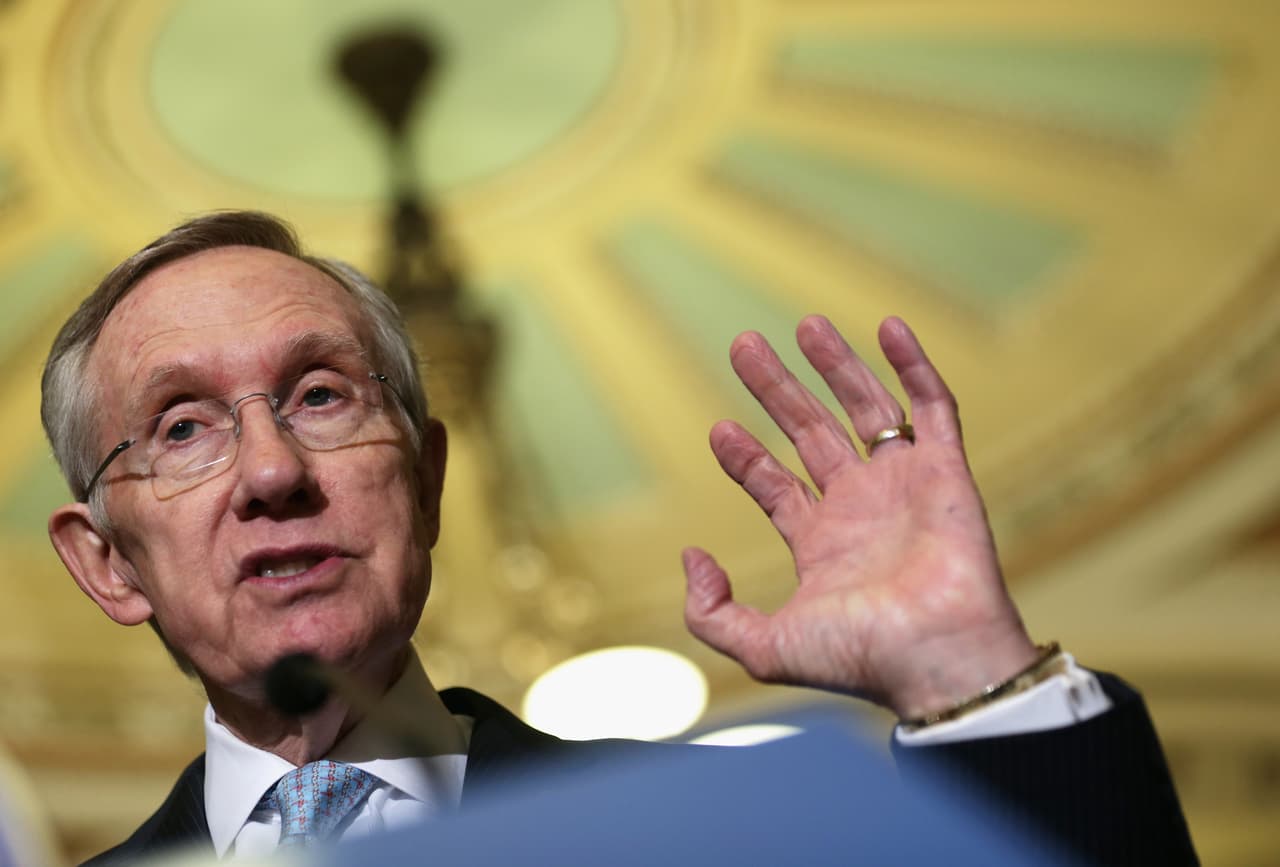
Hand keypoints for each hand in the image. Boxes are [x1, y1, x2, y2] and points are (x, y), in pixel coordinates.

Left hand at [682, 315, 1037, 718]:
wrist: (938, 658)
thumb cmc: (860, 658)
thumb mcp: (762, 646)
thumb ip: (710, 611)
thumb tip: (690, 556)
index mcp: (821, 545)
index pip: (776, 485)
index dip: (746, 457)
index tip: (718, 427)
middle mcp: (861, 509)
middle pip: (812, 432)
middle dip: (778, 389)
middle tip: (744, 344)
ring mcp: (904, 487)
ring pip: (867, 410)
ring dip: (837, 366)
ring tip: (805, 324)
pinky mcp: (947, 472)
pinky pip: (934, 408)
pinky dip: (915, 366)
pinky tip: (888, 327)